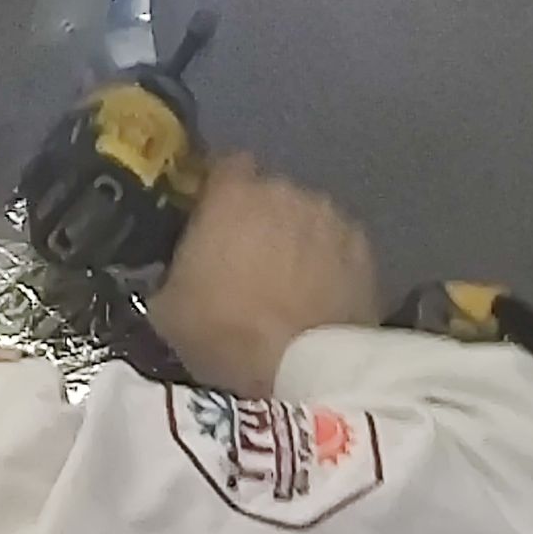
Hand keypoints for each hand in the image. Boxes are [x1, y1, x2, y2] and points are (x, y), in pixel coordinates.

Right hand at [149, 153, 378, 396]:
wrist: (304, 368)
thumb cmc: (225, 333)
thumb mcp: (167, 308)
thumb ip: (172, 272)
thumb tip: (176, 273)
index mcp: (232, 195)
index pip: (224, 165)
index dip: (217, 189)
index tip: (210, 215)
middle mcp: (286, 191)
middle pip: (269, 193)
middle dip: (259, 218)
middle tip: (246, 259)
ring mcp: (331, 218)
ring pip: (306, 218)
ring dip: (296, 238)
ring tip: (288, 281)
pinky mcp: (365, 250)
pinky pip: (337, 246)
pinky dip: (328, 262)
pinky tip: (320, 295)